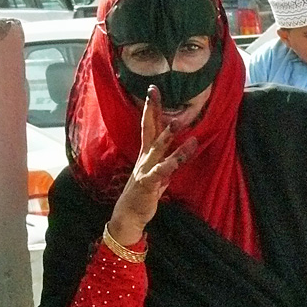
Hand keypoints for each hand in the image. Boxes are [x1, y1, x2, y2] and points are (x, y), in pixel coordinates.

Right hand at [107, 86, 198, 245]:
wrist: (128, 216)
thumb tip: (175, 159)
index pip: (149, 126)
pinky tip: (177, 159)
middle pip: (149, 129)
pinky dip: (170, 165)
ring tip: (177, 123)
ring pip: (158, 149)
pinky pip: (161, 172)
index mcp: (147, 154)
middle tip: (155, 91)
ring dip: (166, 136)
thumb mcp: (157, 176)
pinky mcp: (149, 183)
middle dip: (152, 110)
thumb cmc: (143, 195)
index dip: (151, 108)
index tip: (153, 90)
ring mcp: (146, 169)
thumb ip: (166, 165)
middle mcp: (145, 158)